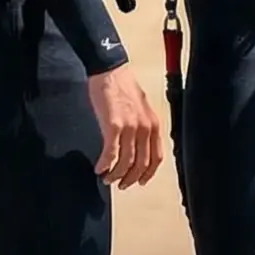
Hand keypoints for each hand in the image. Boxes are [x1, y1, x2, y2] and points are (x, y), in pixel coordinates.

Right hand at [86, 65, 162, 188]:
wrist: (110, 70)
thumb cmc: (123, 87)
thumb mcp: (141, 109)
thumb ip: (142, 127)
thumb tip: (138, 147)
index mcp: (154, 125)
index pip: (156, 158)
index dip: (147, 174)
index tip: (140, 182)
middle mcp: (145, 128)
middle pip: (140, 164)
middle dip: (129, 179)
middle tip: (120, 184)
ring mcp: (130, 127)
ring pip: (125, 163)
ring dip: (115, 175)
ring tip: (107, 178)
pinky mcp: (113, 125)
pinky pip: (110, 154)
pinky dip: (104, 165)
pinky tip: (99, 168)